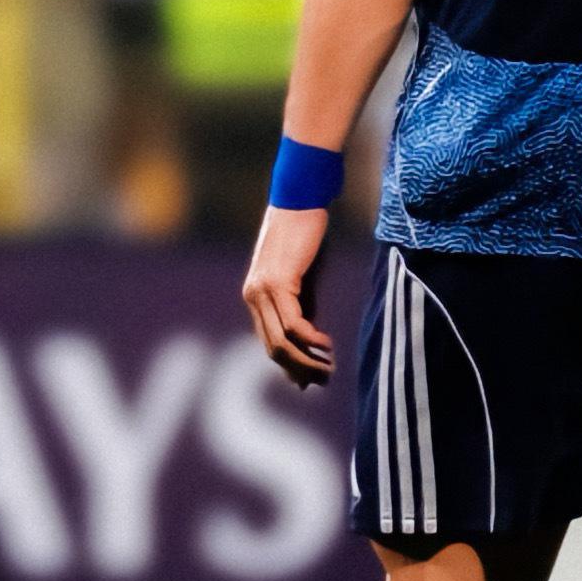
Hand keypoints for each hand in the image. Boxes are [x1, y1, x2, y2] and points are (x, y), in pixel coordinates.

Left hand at [242, 205, 335, 387]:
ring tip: (328, 367)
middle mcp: (253, 296)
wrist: (299, 199)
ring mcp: (263, 290)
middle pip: (273, 348)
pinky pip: (294, 323)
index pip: (268, 343)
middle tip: (323, 380)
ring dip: (307, 359)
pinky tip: (326, 344)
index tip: (310, 381)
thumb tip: (310, 339)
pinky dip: (311, 339)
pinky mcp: (278, 283)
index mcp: (255, 296)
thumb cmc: (302, 233)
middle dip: (299, 369)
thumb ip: (301, 305)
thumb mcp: (300, 276)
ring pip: (282, 341)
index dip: (290, 365)